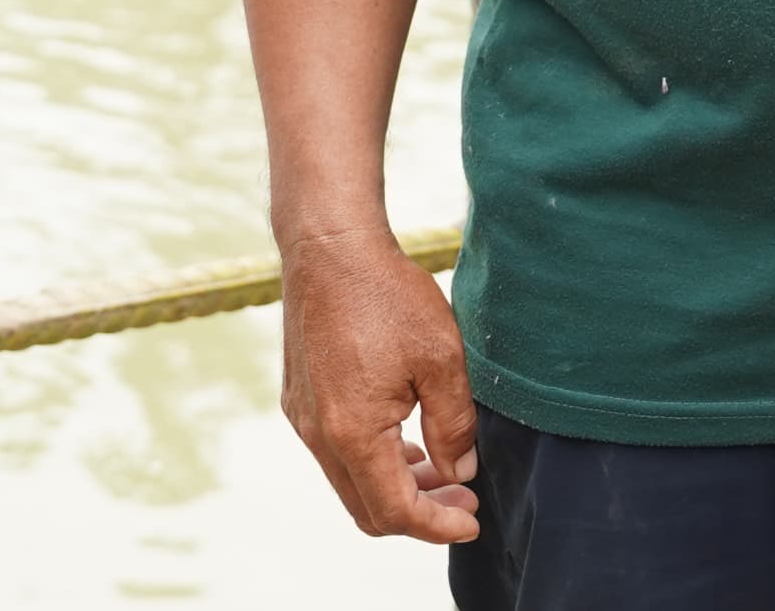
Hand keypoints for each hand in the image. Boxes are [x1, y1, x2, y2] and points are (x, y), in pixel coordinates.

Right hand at [278, 223, 478, 543]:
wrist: (330, 249)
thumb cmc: (388, 296)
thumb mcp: (442, 358)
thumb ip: (453, 424)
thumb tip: (459, 472)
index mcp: (354, 432)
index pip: (395, 510)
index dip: (437, 526)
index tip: (473, 521)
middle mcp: (319, 436)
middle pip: (368, 509)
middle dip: (420, 514)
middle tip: (465, 500)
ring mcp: (304, 420)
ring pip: (351, 484)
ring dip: (398, 489)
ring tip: (446, 474)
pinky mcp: (301, 402)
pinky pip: (337, 456)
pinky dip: (375, 464)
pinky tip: (410, 446)